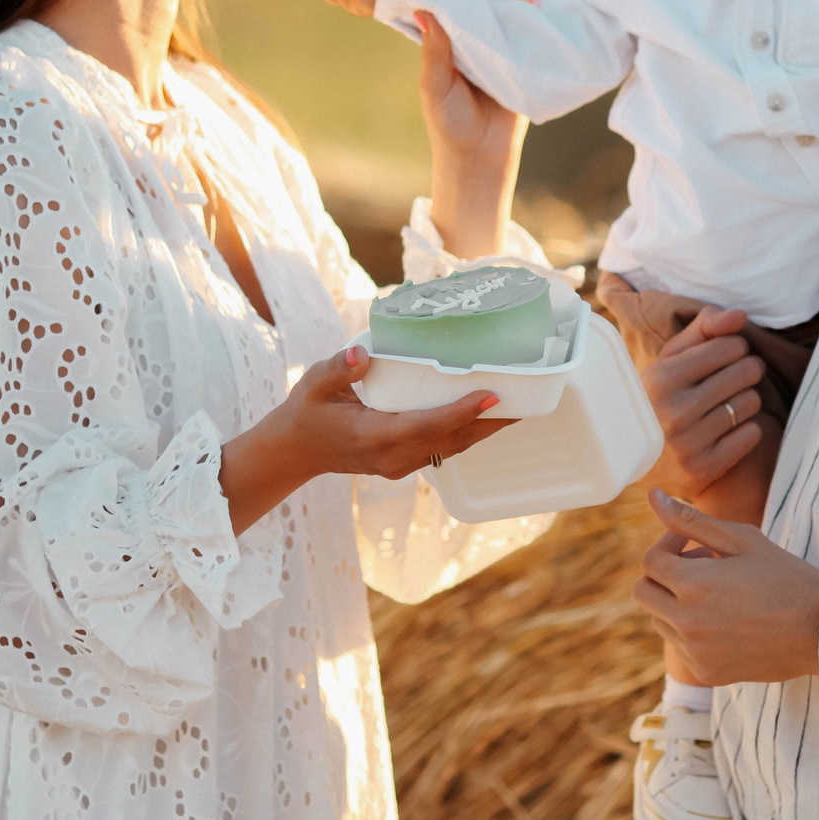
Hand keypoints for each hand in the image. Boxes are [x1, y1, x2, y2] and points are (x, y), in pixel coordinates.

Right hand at [219, 346, 504, 533]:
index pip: (427, 425)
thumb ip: (337, 368)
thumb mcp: (313, 384)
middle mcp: (392, 456)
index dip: (461, 412)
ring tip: (516, 407)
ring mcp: (399, 465)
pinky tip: (486, 417)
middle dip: (489, 422)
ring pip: (451, 448)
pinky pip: (442, 449)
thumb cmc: (306, 412)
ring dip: (484, 430)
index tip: (492, 396)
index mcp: (373, 436)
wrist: (294, 452)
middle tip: (524, 399)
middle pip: (451, 440)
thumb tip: (361, 354)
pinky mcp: (403, 464)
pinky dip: (466, 433)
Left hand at [418, 0, 526, 258]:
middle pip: (471, 2)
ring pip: (499, 10)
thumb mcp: (435, 84)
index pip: (439, 6)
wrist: (481, 156)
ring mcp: (495, 47)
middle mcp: (468, 41)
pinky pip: (528, 27)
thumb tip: (425, 9)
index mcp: (442, 45)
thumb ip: (435, 49)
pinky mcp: (520, 57)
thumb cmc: (449, 122)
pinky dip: (533, 6)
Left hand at [633, 490, 818, 685]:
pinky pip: (680, 647)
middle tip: (700, 565)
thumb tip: (652, 495)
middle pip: (644, 592)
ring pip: (659, 621)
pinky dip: (691, 631)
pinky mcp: (707, 673)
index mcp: (694, 585)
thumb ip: (692, 520)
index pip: (651, 561)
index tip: (692, 542)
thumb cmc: (786, 577)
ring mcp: (695, 652)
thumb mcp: (742, 540)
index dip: (668, 543)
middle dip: (664, 573)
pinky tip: (724, 620)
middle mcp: (687, 622)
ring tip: (715, 592)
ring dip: (675, 602)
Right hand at [635, 304, 773, 523]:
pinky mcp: (703, 468)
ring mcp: (688, 443)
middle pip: (746, 372)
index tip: (729, 355)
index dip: (736, 347)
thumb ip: (705, 328)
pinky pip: (751, 434)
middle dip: (747, 370)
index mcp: (662, 377)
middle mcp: (673, 411)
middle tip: (738, 376)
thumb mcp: (671, 357)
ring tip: (731, 402)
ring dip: (747, 399)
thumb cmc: (662, 395)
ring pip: (751, 403)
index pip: (729, 346)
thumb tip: (741, 316)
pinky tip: (730, 428)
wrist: (637, 456)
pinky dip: (747, 428)